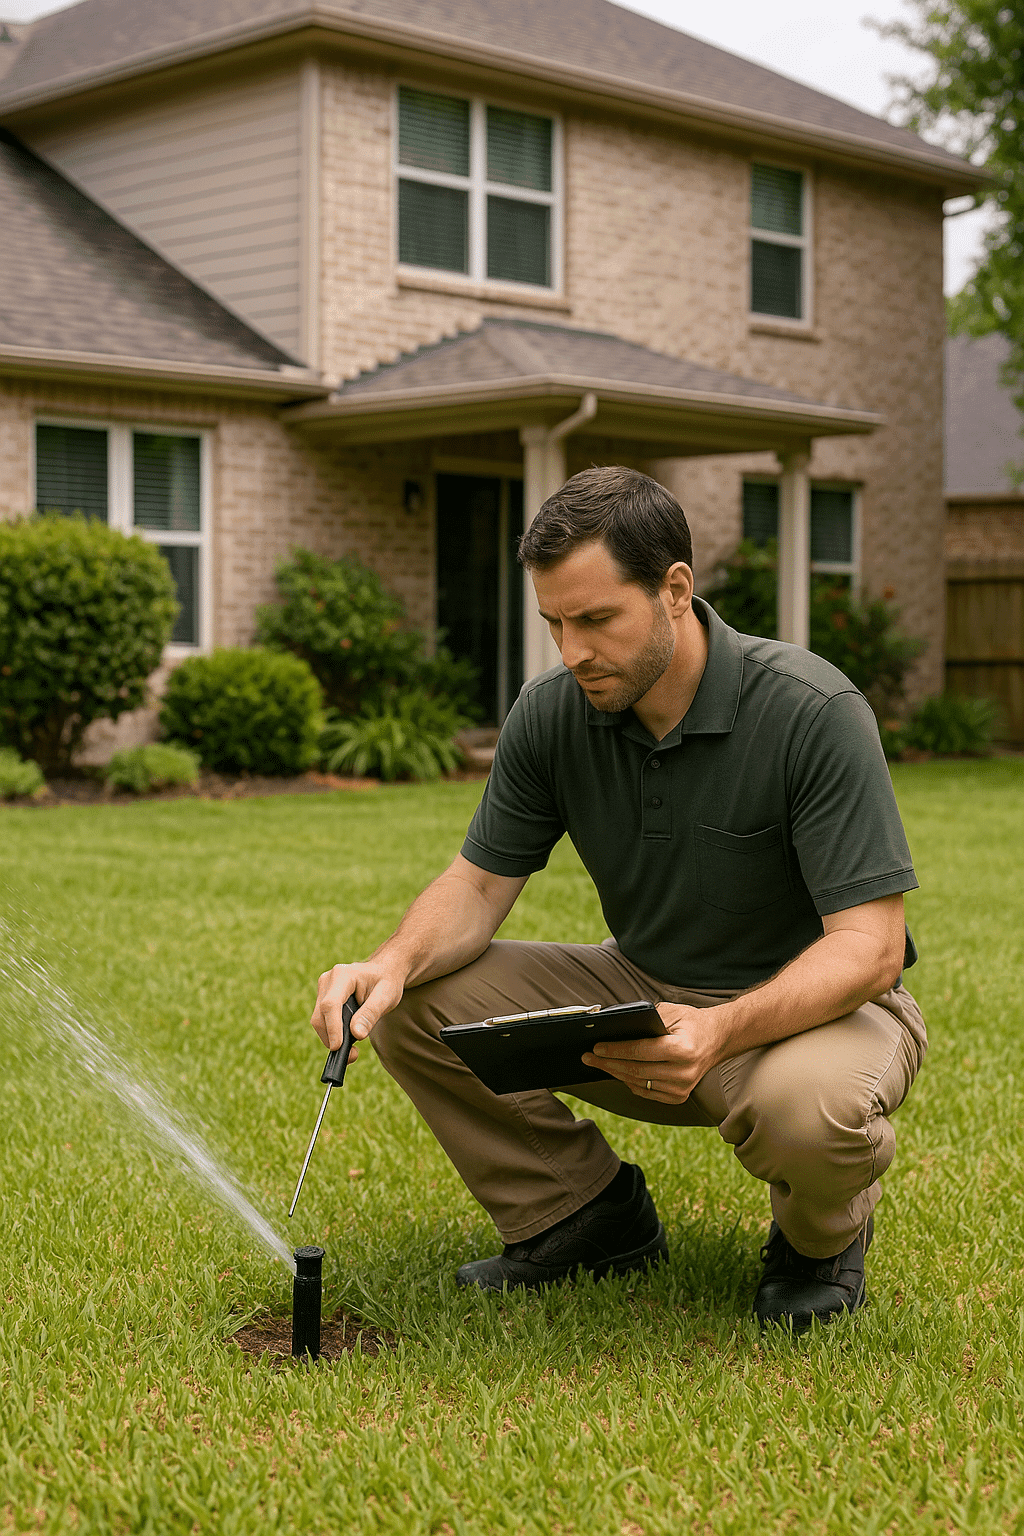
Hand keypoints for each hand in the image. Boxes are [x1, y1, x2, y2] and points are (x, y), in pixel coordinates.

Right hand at [310, 961, 404, 1059]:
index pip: (330, 1004)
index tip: (338, 1047)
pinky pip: (322, 1021)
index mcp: (343, 975)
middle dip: (332, 1039)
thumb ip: (371, 1014)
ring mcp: (323, 989)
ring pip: (319, 1021)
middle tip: (353, 1055)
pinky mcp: (323, 998)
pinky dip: (332, 1034)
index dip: (332, 1028)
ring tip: (354, 1050)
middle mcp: (328, 980)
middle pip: (320, 1016)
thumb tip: (356, 1034)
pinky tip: (347, 1040)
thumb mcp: (386, 997)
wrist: (384, 972)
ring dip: (332, 1038)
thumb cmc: (387, 982)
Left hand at [581, 1002, 727, 1104]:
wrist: (718, 1039)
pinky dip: (630, 1082)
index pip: (640, 1051)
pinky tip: (617, 1072)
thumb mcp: (671, 1012)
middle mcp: (684, 1072)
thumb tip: (614, 1027)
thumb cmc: (692, 1022)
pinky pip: (646, 1092)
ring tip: (598, 1063)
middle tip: (588, 1056)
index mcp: (683, 1050)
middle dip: (608, 1063)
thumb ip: (645, 1019)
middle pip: (635, 1070)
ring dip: (615, 1073)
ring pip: (638, 1083)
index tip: (596, 1046)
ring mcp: (682, 1088)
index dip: (615, 1050)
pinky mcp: (679, 1097)